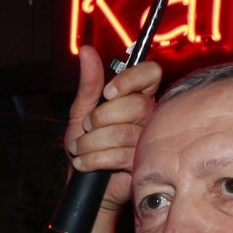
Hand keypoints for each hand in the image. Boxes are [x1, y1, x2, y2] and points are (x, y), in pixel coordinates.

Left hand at [64, 46, 161, 212]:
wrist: (83, 183)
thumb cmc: (85, 146)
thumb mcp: (81, 111)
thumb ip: (89, 83)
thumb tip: (87, 50)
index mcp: (137, 97)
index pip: (151, 74)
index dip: (130, 80)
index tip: (108, 93)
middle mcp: (149, 116)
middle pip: (135, 105)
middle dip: (99, 118)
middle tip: (86, 128)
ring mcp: (149, 140)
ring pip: (123, 132)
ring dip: (91, 142)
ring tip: (81, 148)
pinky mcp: (143, 164)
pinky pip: (120, 155)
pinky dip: (93, 159)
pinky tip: (84, 163)